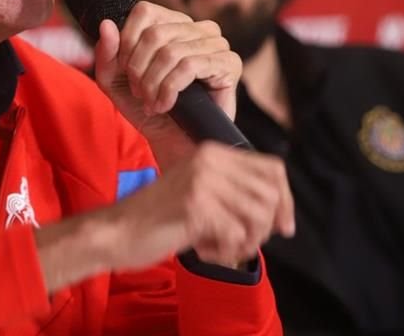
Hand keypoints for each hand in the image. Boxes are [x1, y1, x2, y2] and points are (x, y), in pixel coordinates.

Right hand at [35, 142, 294, 290]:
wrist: (118, 231)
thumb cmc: (159, 217)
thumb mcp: (199, 190)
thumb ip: (233, 190)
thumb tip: (282, 211)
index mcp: (212, 152)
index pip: (273, 169)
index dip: (285, 200)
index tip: (283, 226)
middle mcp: (209, 160)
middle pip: (271, 194)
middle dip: (264, 227)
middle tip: (241, 242)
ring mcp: (202, 181)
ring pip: (258, 217)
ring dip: (245, 242)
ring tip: (220, 246)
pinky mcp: (195, 206)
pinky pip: (236, 236)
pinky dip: (225, 252)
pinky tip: (203, 250)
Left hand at [93, 2, 241, 168]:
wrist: (173, 141)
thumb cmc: (146, 107)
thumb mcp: (115, 80)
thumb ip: (107, 53)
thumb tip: (106, 24)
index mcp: (173, 23)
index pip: (145, 11)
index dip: (128, 42)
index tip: (125, 70)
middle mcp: (197, 28)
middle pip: (155, 34)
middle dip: (138, 69)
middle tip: (139, 93)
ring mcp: (217, 43)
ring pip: (170, 52)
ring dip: (153, 84)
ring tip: (151, 103)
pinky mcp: (229, 63)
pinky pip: (189, 66)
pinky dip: (169, 89)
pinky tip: (166, 104)